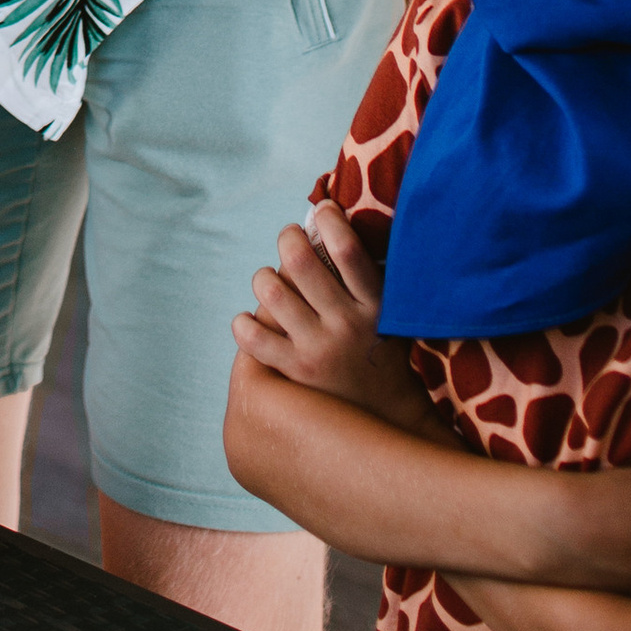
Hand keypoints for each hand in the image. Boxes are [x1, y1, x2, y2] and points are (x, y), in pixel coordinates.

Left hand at [230, 199, 434, 430]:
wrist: (387, 420)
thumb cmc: (380, 353)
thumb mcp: (388, 314)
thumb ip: (364, 275)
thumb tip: (328, 219)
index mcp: (375, 306)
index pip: (347, 250)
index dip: (328, 220)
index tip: (322, 210)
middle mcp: (346, 325)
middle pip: (300, 262)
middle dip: (288, 239)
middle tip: (290, 238)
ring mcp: (319, 350)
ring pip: (271, 292)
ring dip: (264, 277)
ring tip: (270, 280)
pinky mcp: (295, 372)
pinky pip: (252, 338)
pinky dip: (243, 324)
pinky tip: (250, 320)